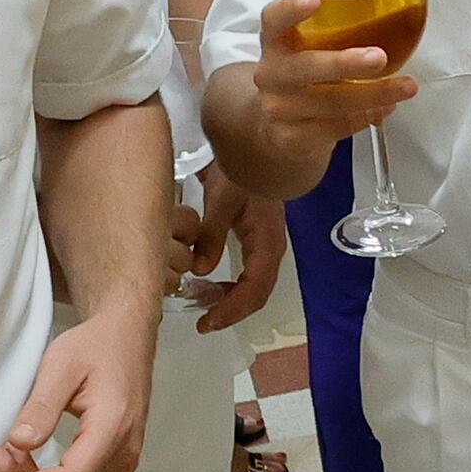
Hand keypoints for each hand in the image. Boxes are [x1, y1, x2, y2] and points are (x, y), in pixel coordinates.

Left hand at [0, 305, 149, 471]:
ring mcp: (125, 461)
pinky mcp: (118, 463)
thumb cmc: (96, 347)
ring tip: (12, 458)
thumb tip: (19, 443)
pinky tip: (33, 464)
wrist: (126, 339)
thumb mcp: (60, 365)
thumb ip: (41, 407)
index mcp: (112, 427)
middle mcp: (124, 452)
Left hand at [173, 166, 288, 332]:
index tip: (207, 322)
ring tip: (205, 309)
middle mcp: (271, 249)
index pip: (254, 289)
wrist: (257, 148)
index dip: (232, 310)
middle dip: (231, 312)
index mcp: (267, 242)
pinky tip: (211, 287)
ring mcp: (266, 246)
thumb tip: (200, 270)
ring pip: (254, 286)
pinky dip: (232, 287)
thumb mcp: (221, 201)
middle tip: (204, 323)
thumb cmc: (242, 170)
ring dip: (231, 301)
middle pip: (257, 294)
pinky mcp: (258, 241)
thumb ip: (210, 236)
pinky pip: (249, 274)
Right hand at [232, 0, 414, 179]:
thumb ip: (335, 33)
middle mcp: (271, 74)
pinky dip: (366, 117)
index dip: (291, 8)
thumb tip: (397, 20)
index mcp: (275, 42)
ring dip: (374, 94)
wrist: (273, 127)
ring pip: (331, 102)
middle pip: (306, 67)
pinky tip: (385, 108)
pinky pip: (336, 127)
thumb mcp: (306, 50)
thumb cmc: (303, 78)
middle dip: (346, 62)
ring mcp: (278, 108)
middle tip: (379, 58)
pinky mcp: (291, 138)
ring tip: (405, 87)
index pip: (273, 19)